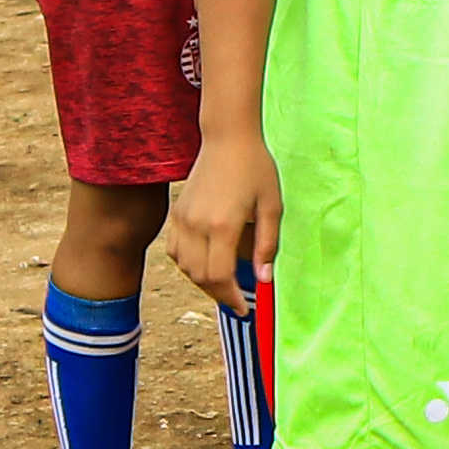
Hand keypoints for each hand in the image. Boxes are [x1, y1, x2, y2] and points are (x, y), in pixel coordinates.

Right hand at [168, 143, 279, 311]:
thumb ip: (267, 245)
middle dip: (219, 294)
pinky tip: (207, 262)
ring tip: (225, 282)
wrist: (228, 139)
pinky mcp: (176, 213)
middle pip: (200, 277)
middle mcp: (197, 225)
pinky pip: (176, 251)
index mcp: (223, 225)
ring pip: (185, 267)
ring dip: (203, 281)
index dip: (231, 298)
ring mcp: (183, 219)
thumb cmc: (256, 169)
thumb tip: (264, 280)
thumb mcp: (272, 206)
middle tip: (237, 300)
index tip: (245, 309)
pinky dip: (189, 264)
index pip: (219, 276)